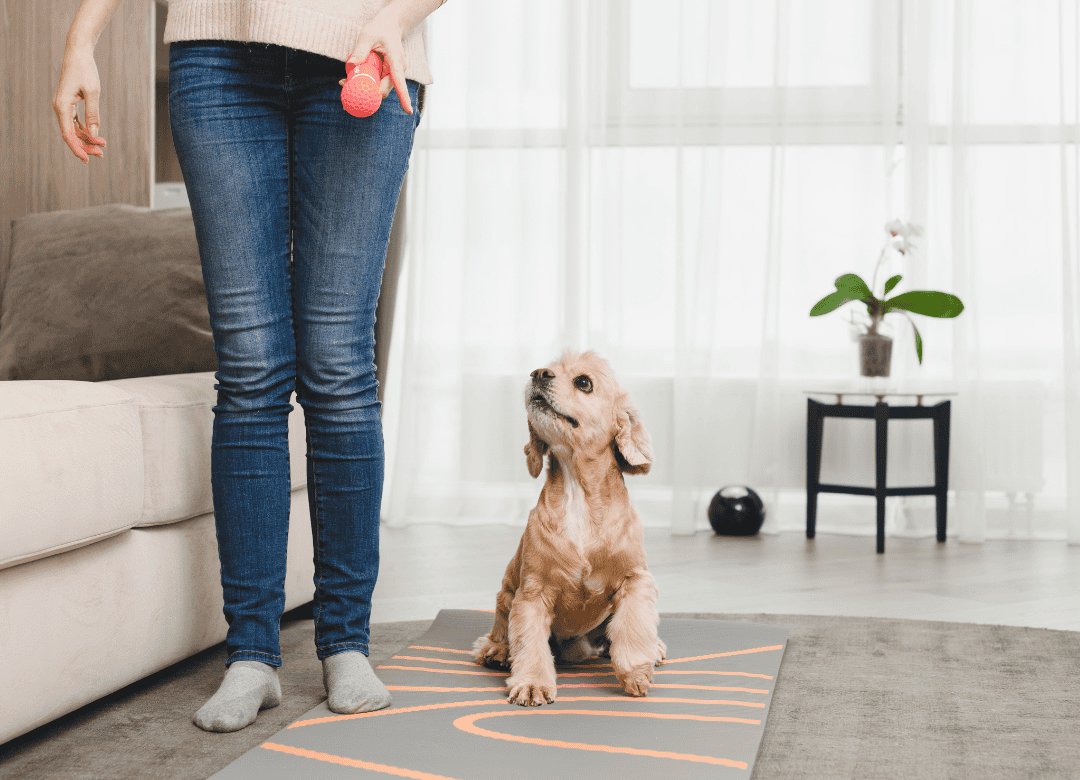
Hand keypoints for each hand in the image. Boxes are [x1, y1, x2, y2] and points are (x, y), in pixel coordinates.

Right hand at [53, 46, 106, 163]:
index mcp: (62, 106)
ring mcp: (63, 106)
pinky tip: (96, 136)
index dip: (77, 148)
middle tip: (101, 154)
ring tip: (102, 146)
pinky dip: (85, 130)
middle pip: (71, 134)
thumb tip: (94, 134)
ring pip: (73, 129)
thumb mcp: (93, 93)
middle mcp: (59, 108)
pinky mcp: (69, 104)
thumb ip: (93, 114)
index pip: (68, 134)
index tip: (88, 159)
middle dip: (85, 145)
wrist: (78, 55)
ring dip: (86, 139)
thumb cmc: (86, 71)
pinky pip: (75, 122)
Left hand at [339, 9, 412, 113]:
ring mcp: (393, 74)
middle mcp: (398, 71)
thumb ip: (360, 50)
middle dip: (367, 94)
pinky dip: (365, 83)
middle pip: (383, 90)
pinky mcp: (387, 75)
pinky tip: (350, 78)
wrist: (390, 25)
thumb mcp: (367, 36)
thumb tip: (352, 66)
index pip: (400, 82)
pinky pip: (376, 83)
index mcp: (396, 61)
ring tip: (343, 81)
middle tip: (345, 88)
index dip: (404, 98)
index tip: (408, 112)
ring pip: (378, 88)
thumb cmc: (380, 28)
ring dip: (364, 88)